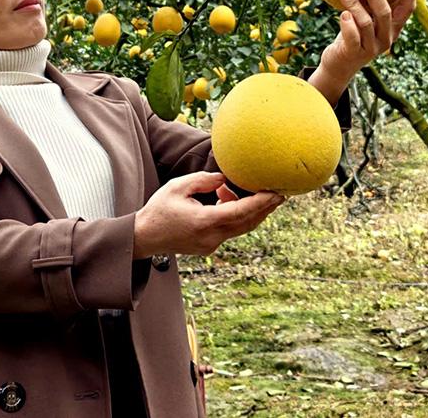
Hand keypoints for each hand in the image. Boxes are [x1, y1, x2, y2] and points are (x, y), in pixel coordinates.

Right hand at [133, 171, 285, 258]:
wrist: (145, 237)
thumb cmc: (159, 209)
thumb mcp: (178, 187)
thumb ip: (204, 181)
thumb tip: (225, 180)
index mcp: (204, 221)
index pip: (240, 212)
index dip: (261, 203)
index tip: (276, 192)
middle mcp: (211, 236)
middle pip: (248, 223)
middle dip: (266, 208)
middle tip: (281, 193)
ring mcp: (211, 244)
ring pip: (241, 227)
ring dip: (249, 210)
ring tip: (245, 190)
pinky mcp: (209, 247)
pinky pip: (230, 230)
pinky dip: (235, 215)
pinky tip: (225, 199)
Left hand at [319, 0, 418, 75]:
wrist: (340, 64)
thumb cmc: (353, 34)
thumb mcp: (365, 16)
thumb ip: (369, 1)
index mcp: (393, 28)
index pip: (407, 9)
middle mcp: (386, 38)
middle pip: (386, 14)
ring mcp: (371, 47)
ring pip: (366, 23)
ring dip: (353, 4)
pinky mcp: (355, 54)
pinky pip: (353, 37)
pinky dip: (348, 25)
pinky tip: (342, 14)